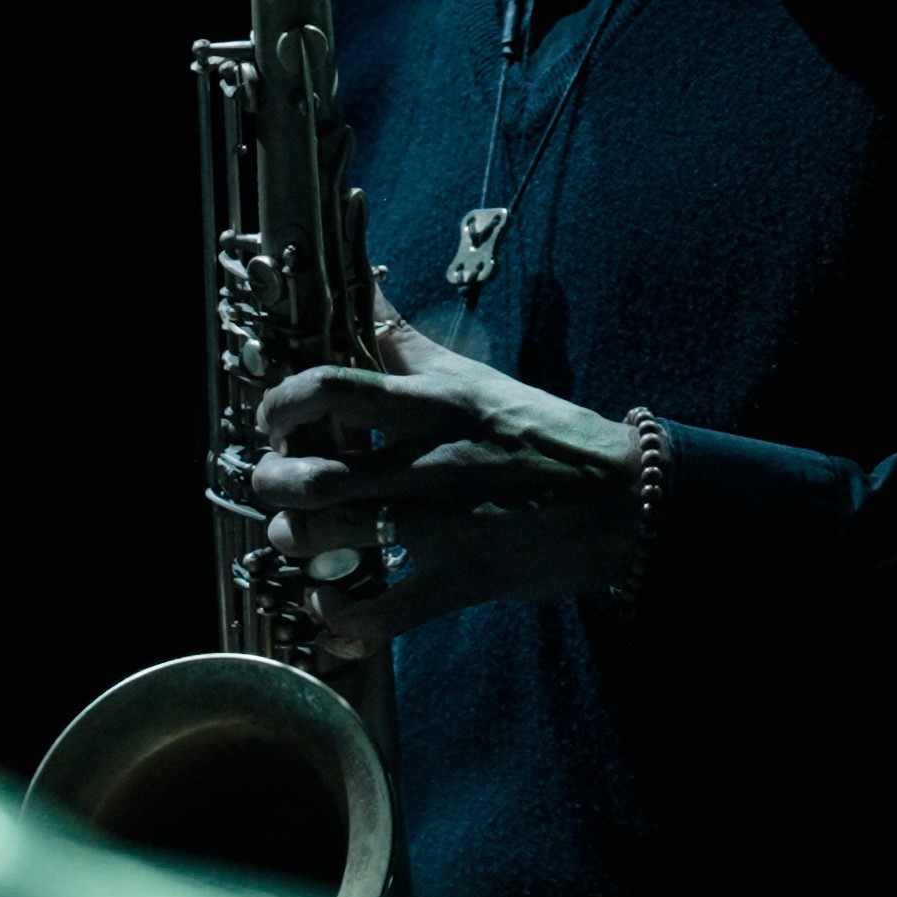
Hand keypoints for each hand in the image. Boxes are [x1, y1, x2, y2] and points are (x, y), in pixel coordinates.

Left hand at [248, 292, 641, 646]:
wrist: (623, 497)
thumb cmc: (544, 432)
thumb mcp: (474, 377)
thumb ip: (408, 342)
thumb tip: (364, 282)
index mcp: (436, 404)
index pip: (333, 387)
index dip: (282, 403)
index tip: (275, 418)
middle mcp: (433, 460)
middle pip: (314, 474)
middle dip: (272, 483)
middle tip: (274, 481)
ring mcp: (447, 523)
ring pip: (333, 538)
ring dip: (295, 541)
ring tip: (296, 536)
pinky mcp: (464, 578)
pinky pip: (381, 610)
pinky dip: (341, 615)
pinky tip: (331, 602)